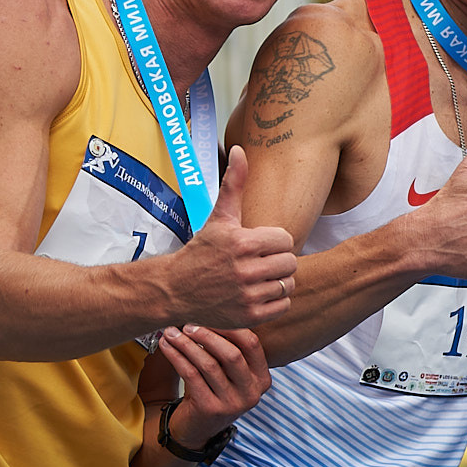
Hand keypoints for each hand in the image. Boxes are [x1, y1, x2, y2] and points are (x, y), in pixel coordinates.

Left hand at [154, 323, 269, 445]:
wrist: (197, 428)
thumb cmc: (212, 391)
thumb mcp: (229, 374)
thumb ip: (229, 349)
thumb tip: (211, 312)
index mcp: (262, 379)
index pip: (251, 344)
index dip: (230, 327)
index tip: (209, 315)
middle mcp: (252, 392)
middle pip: (232, 354)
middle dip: (207, 335)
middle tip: (187, 325)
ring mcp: (233, 403)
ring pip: (209, 364)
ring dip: (186, 345)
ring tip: (171, 333)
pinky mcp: (210, 408)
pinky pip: (191, 375)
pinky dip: (176, 357)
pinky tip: (166, 347)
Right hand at [168, 145, 297, 328]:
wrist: (175, 289)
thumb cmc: (201, 251)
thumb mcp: (218, 217)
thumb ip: (234, 184)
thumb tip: (240, 150)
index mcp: (242, 243)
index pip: (286, 240)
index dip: (274, 242)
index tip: (258, 246)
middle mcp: (245, 270)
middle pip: (290, 263)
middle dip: (277, 261)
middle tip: (259, 263)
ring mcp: (247, 295)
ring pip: (288, 284)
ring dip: (277, 281)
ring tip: (258, 278)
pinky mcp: (249, 316)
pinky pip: (284, 305)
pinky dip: (275, 301)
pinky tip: (257, 294)